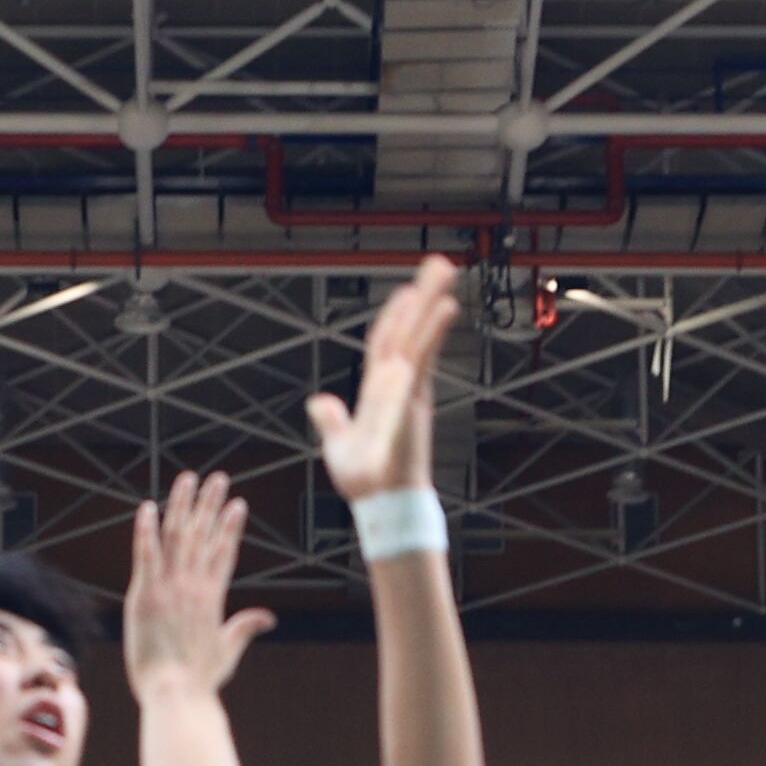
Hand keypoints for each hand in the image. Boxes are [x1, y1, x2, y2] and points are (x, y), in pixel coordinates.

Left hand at [118, 473, 270, 698]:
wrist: (176, 694)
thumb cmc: (200, 679)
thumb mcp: (228, 650)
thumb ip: (245, 627)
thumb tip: (268, 617)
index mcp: (214, 598)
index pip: (225, 552)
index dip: (231, 526)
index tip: (237, 504)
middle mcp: (194, 586)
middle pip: (204, 535)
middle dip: (211, 504)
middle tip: (217, 478)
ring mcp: (170, 588)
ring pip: (177, 536)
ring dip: (183, 504)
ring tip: (188, 479)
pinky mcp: (146, 595)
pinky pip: (146, 555)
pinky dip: (147, 530)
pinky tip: (148, 507)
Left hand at [312, 257, 458, 502]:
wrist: (380, 503)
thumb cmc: (365, 481)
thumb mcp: (338, 444)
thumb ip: (331, 420)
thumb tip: (319, 402)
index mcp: (380, 391)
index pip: (386, 343)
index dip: (395, 315)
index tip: (408, 289)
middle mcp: (398, 383)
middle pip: (409, 329)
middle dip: (423, 294)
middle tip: (440, 263)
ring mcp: (408, 387)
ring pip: (419, 333)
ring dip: (432, 298)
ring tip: (446, 267)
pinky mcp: (413, 396)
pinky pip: (422, 356)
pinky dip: (432, 330)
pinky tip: (445, 305)